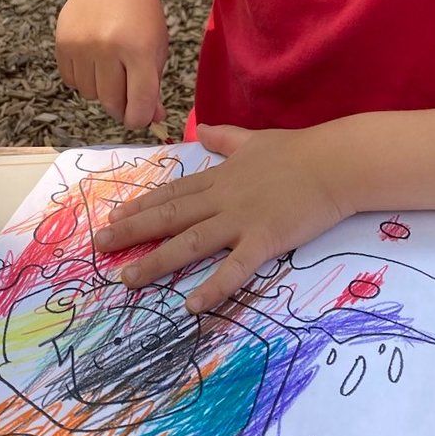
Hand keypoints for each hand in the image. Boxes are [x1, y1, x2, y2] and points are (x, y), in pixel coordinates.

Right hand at [55, 0, 168, 128]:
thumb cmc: (140, 13)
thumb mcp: (156, 44)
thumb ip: (153, 84)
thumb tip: (152, 120)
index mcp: (139, 48)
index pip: (139, 102)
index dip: (140, 118)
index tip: (140, 118)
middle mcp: (108, 47)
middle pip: (112, 103)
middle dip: (122, 106)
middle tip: (128, 94)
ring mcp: (82, 45)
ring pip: (90, 95)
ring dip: (102, 89)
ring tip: (111, 65)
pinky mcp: (63, 44)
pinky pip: (72, 82)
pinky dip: (84, 79)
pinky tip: (94, 58)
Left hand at [96, 123, 353, 311]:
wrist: (335, 162)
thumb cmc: (301, 150)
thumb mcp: (255, 139)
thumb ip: (226, 138)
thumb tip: (204, 129)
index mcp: (221, 176)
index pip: (173, 193)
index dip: (142, 205)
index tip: (114, 216)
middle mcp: (223, 198)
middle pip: (170, 216)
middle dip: (132, 232)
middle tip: (100, 246)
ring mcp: (241, 220)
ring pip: (189, 242)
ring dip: (156, 261)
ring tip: (128, 279)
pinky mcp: (264, 240)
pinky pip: (234, 269)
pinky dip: (212, 288)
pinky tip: (190, 306)